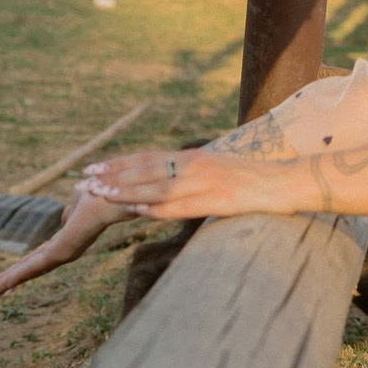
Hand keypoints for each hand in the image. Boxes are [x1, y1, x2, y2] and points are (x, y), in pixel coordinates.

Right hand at [0, 183, 134, 295]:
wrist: (112, 195)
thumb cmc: (100, 194)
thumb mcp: (78, 202)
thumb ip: (69, 212)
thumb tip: (64, 217)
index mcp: (66, 241)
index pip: (39, 257)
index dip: (21, 267)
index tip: (7, 278)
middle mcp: (65, 251)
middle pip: (31, 268)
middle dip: (10, 280)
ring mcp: (64, 253)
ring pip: (30, 270)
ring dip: (9, 280)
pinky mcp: (62, 253)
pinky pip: (35, 266)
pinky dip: (16, 275)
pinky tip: (1, 284)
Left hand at [79, 148, 310, 220]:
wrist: (283, 183)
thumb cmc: (252, 182)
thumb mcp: (217, 172)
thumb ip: (193, 177)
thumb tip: (175, 182)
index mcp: (191, 158)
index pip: (146, 159)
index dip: (118, 164)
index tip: (94, 168)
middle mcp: (191, 166)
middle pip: (144, 170)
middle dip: (112, 175)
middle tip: (84, 179)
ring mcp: (201, 183)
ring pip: (154, 186)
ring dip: (124, 189)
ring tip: (98, 193)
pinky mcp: (212, 200)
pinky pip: (176, 205)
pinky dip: (153, 206)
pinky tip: (132, 209)